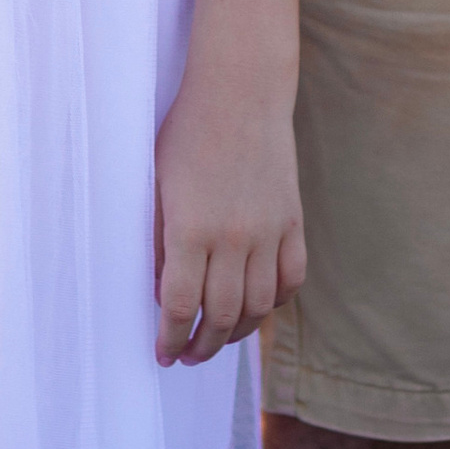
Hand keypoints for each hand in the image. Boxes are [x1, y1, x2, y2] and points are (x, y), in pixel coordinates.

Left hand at [153, 73, 304, 368]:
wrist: (241, 94)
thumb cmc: (187, 134)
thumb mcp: (157, 187)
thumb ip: (159, 245)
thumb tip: (165, 296)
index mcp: (191, 230)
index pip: (181, 306)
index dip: (171, 339)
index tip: (164, 354)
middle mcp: (233, 238)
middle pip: (222, 316)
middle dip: (201, 345)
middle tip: (188, 354)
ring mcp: (269, 231)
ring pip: (259, 306)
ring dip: (237, 333)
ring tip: (219, 338)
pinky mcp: (293, 221)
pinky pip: (291, 278)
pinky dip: (276, 303)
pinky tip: (258, 307)